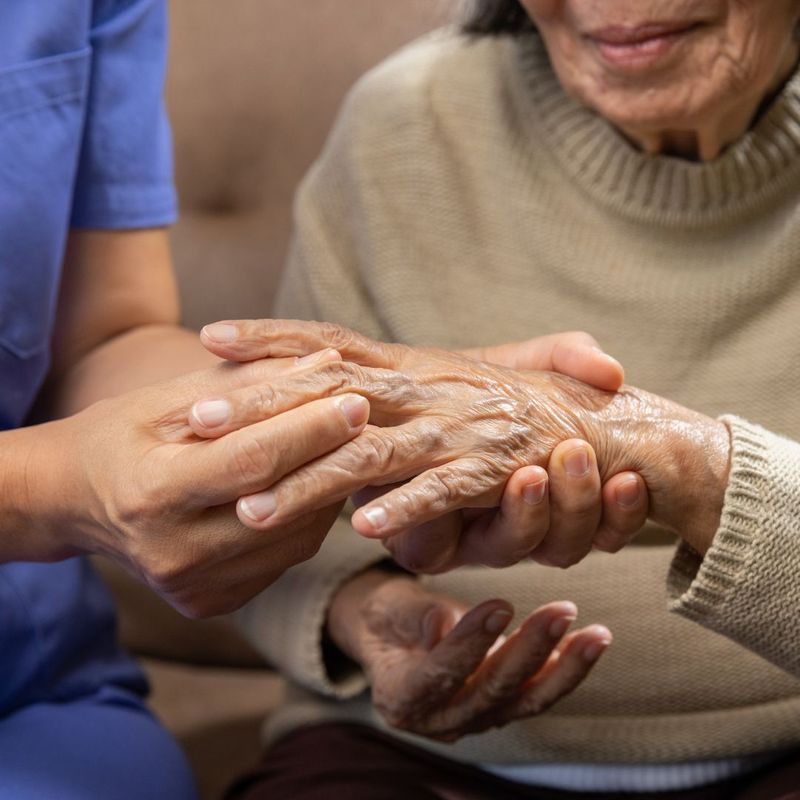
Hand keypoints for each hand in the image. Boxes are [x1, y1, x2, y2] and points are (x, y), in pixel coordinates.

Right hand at [37, 349, 370, 616]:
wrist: (74, 502)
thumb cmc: (121, 436)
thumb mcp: (170, 398)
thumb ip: (249, 383)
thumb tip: (327, 363)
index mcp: (152, 495)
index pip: (252, 461)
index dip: (311, 429)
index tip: (355, 397)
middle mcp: (174, 555)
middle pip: (282, 504)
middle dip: (332, 455)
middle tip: (368, 415)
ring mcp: (195, 588)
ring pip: (296, 537)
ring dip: (328, 488)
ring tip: (343, 445)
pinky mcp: (213, 603)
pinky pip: (285, 557)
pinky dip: (308, 517)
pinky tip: (313, 483)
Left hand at [200, 319, 729, 558]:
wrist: (604, 426)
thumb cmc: (515, 405)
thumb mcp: (448, 381)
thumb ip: (395, 377)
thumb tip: (327, 374)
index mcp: (411, 367)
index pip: (330, 343)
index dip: (273, 337)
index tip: (211, 336)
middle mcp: (426, 391)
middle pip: (331, 393)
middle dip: (264, 408)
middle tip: (199, 421)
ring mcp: (457, 429)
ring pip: (371, 454)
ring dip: (311, 481)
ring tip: (252, 508)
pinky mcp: (494, 469)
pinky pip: (442, 490)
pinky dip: (407, 508)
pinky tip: (364, 530)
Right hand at [327, 570, 610, 741]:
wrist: (393, 637)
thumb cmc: (386, 618)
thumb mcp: (386, 609)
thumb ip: (414, 617)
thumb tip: (443, 623)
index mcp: (401, 698)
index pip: (439, 675)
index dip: (469, 643)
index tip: (500, 606)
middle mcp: (439, 720)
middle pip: (490, 691)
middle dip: (530, 651)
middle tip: (560, 612)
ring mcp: (473, 719)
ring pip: (524, 700)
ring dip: (564, 667)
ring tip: (596, 634)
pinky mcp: (500, 709)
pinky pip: (536, 694)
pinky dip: (565, 670)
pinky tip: (589, 643)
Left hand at [374, 331, 644, 570]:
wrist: (395, 403)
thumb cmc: (468, 385)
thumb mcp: (524, 363)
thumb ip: (568, 358)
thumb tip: (612, 369)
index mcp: (554, 484)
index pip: (609, 513)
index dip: (625, 508)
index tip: (632, 480)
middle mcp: (521, 520)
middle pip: (570, 540)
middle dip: (581, 506)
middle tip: (582, 462)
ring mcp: (474, 534)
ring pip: (516, 545)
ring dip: (527, 513)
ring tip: (527, 475)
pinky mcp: (421, 539)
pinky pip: (431, 540)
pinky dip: (421, 515)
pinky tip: (410, 511)